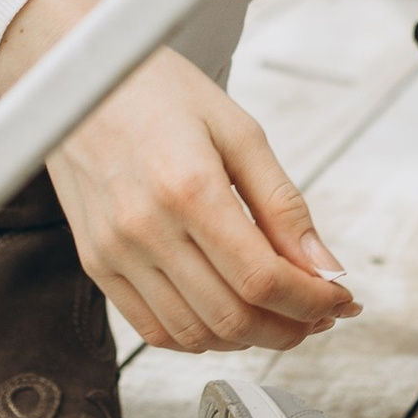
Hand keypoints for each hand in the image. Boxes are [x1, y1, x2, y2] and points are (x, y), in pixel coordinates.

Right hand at [0, 0, 360, 355]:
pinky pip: (152, 328)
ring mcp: (114, 253)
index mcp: (188, 187)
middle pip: (231, 317)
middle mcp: (144, 228)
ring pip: (194, 334)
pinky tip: (229, 314)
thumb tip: (325, 268)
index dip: (311, 301)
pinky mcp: (95, 264)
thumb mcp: (239, 130)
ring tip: (281, 315)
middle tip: (320, 314)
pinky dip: (200, 336)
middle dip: (290, 328)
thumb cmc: (158, 91)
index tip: (341, 300)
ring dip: (248, 339)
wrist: (76, 78)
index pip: (261, 278)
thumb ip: (284, 205)